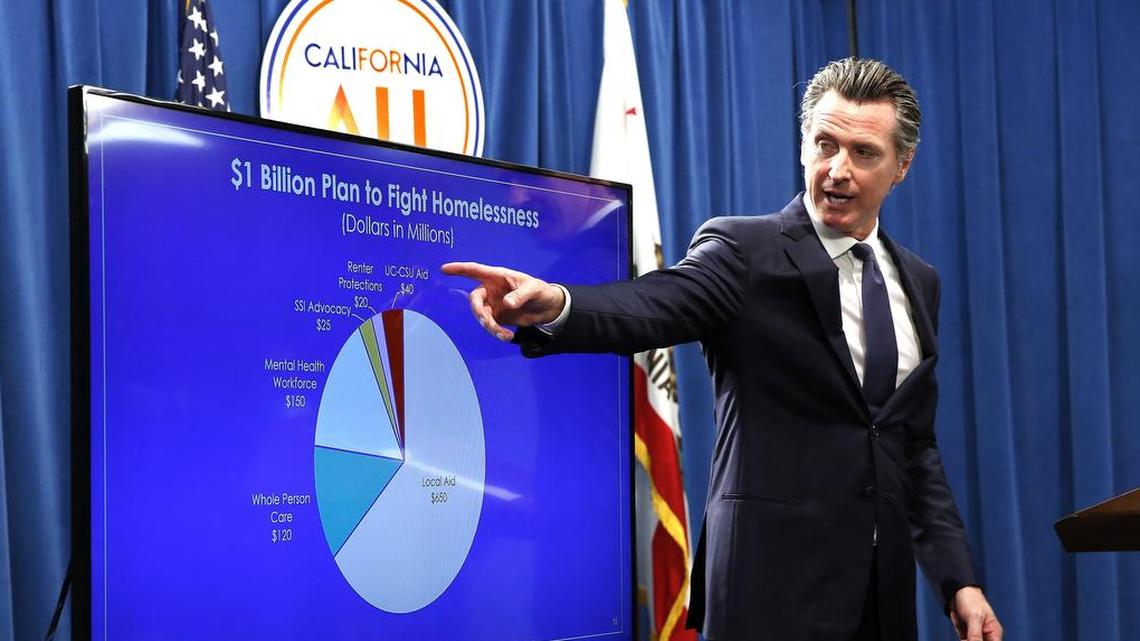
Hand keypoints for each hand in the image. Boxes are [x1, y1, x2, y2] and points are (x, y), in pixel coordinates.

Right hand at [441, 262, 565, 340]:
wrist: (548, 308)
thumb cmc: (540, 291)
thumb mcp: (533, 290)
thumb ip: (520, 295)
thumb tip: (506, 304)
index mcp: (497, 276)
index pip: (475, 270)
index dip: (459, 269)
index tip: (444, 269)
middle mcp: (491, 289)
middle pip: (475, 299)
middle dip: (479, 312)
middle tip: (487, 323)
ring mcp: (493, 304)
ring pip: (481, 316)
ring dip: (489, 326)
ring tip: (504, 335)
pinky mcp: (497, 317)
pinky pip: (490, 326)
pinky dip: (496, 332)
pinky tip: (507, 337)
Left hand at [949, 586, 1001, 640]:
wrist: (956, 593)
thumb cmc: (971, 600)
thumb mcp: (974, 617)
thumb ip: (975, 634)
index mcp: (994, 632)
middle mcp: (986, 635)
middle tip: (968, 638)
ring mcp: (975, 635)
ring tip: (964, 637)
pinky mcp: (965, 635)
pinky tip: (962, 636)